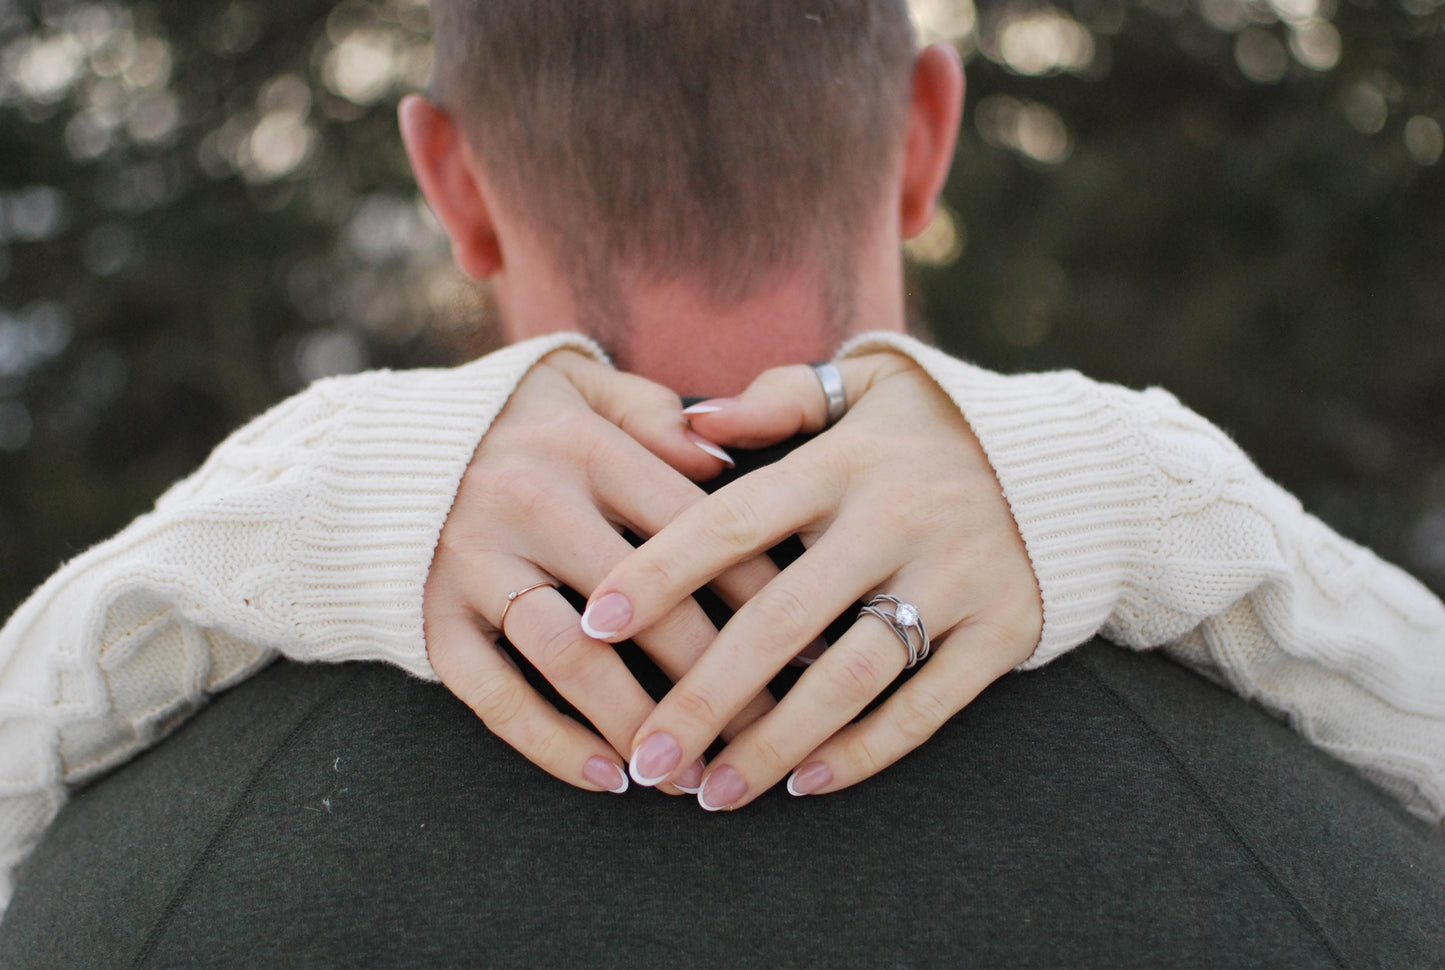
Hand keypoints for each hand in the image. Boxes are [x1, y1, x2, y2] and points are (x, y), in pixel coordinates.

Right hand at [423, 350, 777, 795]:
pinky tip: (607, 779)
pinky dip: (550, 743)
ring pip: (573, 659)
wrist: (369, 455)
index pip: (696, 527)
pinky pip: (493, 695)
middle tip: (770, 729)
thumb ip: (651, 415)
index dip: (763, 591)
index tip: (813, 642)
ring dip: (640, 724)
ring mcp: (472, 564)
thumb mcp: (576, 389)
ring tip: (693, 772)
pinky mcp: (428, 618)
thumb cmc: (506, 426)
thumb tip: (726, 461)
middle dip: (719, 677)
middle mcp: (527, 501)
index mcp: (581, 445)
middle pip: (648, 603)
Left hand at [580, 353, 1042, 807]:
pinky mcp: (1004, 630)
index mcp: (847, 460)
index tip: (594, 625)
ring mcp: (955, 578)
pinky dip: (864, 751)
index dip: (659, 572)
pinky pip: (926, 706)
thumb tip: (688, 423)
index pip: (733, 520)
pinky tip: (803, 785)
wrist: (1079, 462)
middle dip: (701, 695)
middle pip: (779, 618)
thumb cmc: (940, 426)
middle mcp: (896, 520)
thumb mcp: (867, 386)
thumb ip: (779, 400)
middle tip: (645, 757)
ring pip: (847, 677)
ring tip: (710, 795)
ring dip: (773, 743)